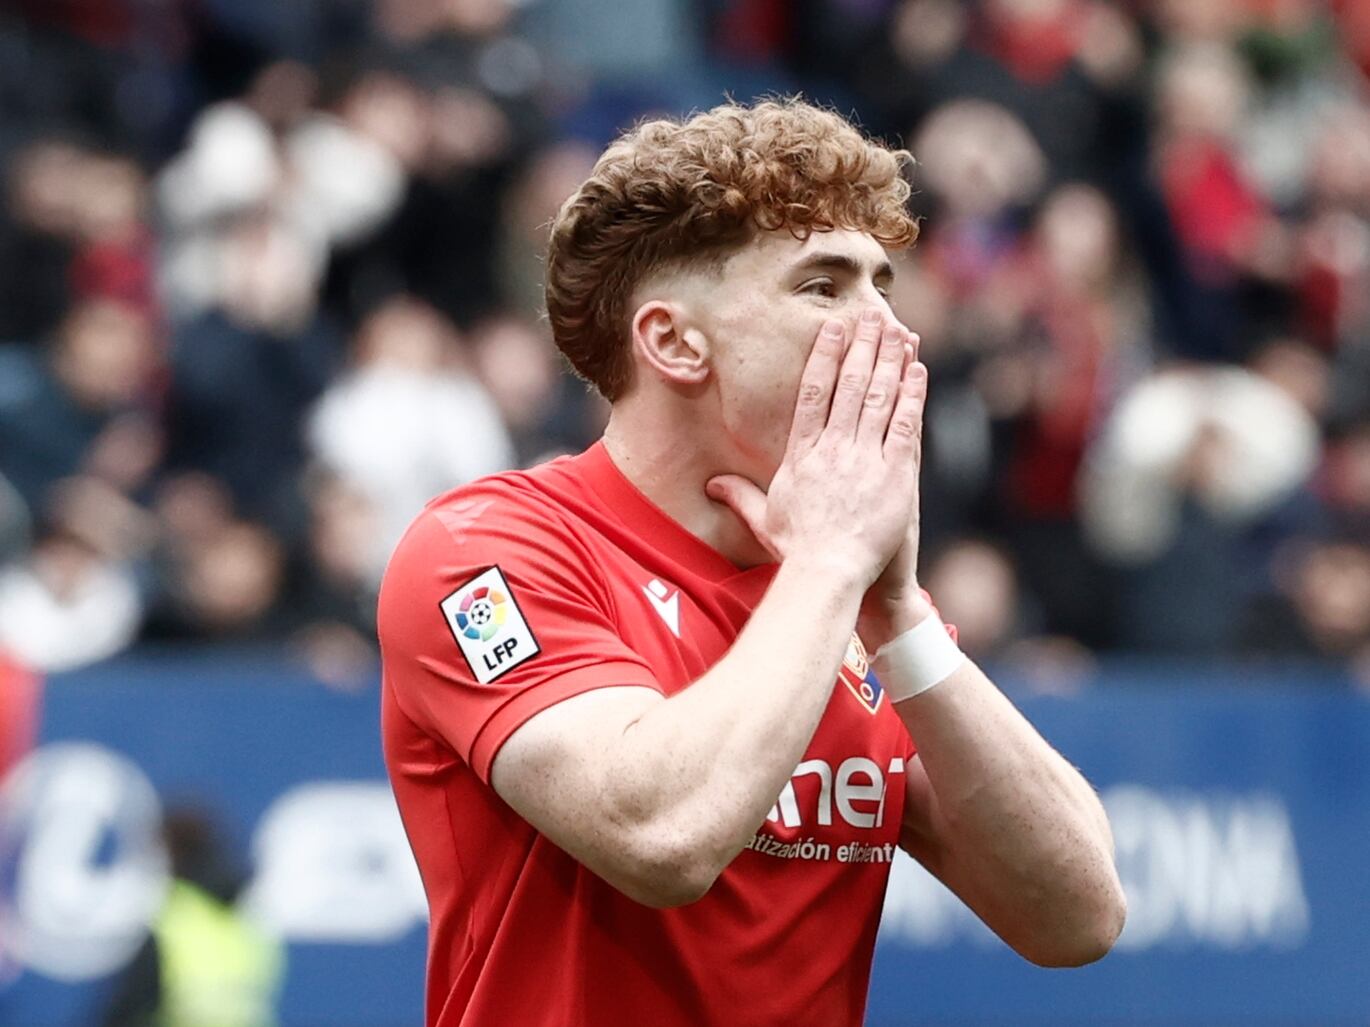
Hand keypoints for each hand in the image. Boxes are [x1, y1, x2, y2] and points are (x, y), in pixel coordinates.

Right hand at [706, 308, 926, 591]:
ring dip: (891, 360)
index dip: (825, 356)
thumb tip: (710, 485)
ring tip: (899, 330)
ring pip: (880, 397)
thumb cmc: (797, 553)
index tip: (834, 328)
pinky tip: (917, 369)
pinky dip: (911, 395)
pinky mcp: (894, 475)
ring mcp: (865, 459)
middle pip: (850, 386)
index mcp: (802, 455)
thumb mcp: (763, 521)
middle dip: (863, 346)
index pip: (813, 393)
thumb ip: (739, 496)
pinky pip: (904, 425)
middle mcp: (833, 449)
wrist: (829, 574)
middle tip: (874, 315)